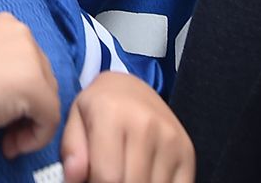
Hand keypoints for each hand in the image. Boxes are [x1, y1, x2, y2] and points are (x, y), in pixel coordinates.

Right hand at [0, 13, 61, 157]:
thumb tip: (9, 88)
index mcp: (4, 23)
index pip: (27, 61)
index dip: (17, 91)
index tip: (1, 110)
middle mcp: (22, 33)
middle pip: (41, 78)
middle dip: (27, 108)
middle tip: (6, 131)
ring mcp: (30, 58)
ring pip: (47, 99)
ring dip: (30, 124)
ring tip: (6, 140)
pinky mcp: (35, 87)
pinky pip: (48, 119)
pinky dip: (35, 137)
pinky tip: (11, 145)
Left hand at [61, 72, 194, 182]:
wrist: (132, 88)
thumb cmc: (99, 108)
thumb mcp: (76, 119)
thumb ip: (72, 151)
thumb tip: (74, 179)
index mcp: (112, 114)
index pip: (107, 176)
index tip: (90, 181)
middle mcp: (146, 124)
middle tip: (107, 176)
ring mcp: (171, 139)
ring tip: (123, 174)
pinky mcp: (188, 152)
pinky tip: (143, 177)